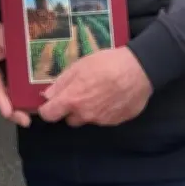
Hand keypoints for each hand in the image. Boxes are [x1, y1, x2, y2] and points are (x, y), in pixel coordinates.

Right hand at [0, 22, 30, 126]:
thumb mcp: (0, 32)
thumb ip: (11, 41)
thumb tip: (26, 50)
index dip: (0, 97)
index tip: (8, 111)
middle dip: (12, 111)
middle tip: (26, 120)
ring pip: (3, 100)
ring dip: (17, 109)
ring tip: (32, 116)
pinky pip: (8, 97)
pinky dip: (19, 103)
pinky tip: (33, 107)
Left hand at [38, 47, 152, 126]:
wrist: (138, 70)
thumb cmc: (106, 63)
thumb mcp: (79, 66)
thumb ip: (61, 82)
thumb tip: (47, 96)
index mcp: (73, 100)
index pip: (49, 115)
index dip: (47, 109)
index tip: (50, 102)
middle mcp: (85, 115)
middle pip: (69, 119)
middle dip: (70, 109)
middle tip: (79, 92)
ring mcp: (102, 121)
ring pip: (87, 119)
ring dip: (87, 110)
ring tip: (98, 91)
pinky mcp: (116, 122)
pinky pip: (103, 119)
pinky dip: (103, 110)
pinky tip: (110, 96)